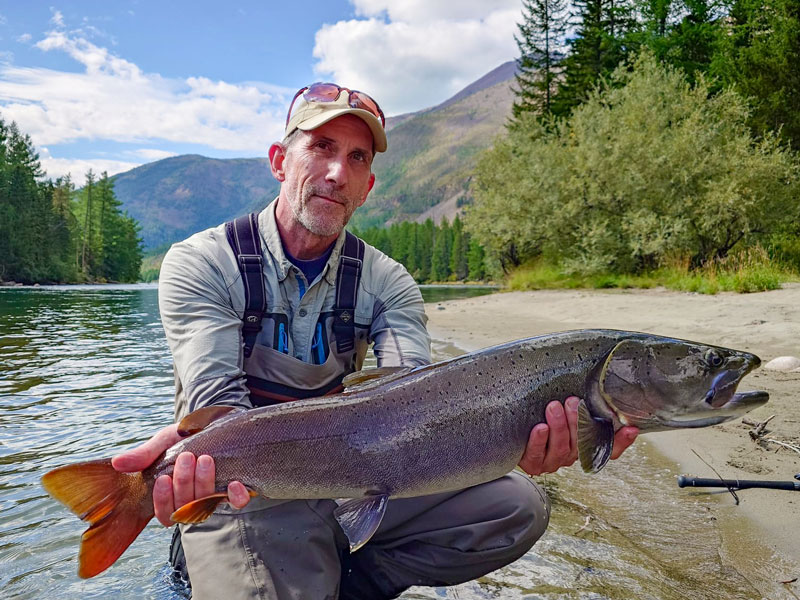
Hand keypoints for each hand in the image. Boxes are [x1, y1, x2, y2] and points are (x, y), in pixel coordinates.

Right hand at [111, 423, 250, 525]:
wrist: (213, 423)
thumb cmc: (183, 437)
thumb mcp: (163, 442)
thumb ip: (144, 455)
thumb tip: (117, 464)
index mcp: (171, 495)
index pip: (164, 513)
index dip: (162, 500)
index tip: (162, 478)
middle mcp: (191, 501)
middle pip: (185, 507)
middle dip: (184, 483)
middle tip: (186, 457)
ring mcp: (213, 497)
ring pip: (206, 504)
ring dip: (204, 483)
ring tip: (205, 459)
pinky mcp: (234, 490)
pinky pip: (236, 502)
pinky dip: (236, 496)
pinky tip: (236, 483)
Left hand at [518, 396, 638, 475]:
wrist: (513, 434)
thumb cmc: (542, 416)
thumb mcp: (563, 411)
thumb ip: (579, 405)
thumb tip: (595, 383)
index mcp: (583, 446)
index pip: (608, 449)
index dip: (621, 441)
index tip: (631, 429)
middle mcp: (570, 456)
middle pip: (582, 444)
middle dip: (578, 421)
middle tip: (572, 402)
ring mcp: (552, 461)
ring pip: (561, 448)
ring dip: (559, 426)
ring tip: (553, 407)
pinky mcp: (533, 463)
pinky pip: (537, 454)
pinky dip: (539, 440)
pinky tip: (540, 428)